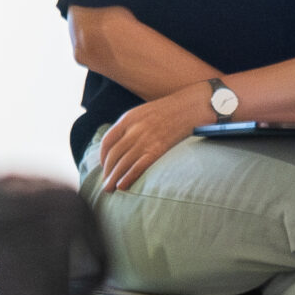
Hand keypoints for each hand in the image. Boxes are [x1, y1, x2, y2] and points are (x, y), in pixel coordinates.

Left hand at [97, 84, 214, 193]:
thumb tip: (121, 145)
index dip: (102, 156)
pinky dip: (128, 177)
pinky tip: (122, 186)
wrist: (192, 105)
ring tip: (109, 189)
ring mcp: (146, 139)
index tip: (103, 167)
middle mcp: (134, 129)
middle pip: (113, 155)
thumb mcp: (143, 112)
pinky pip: (139, 166)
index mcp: (128, 119)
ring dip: (114, 178)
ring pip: (123, 162)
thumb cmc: (169, 110)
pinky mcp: (159, 148)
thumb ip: (131, 126)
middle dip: (107, 171)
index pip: (107, 141)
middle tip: (104, 185)